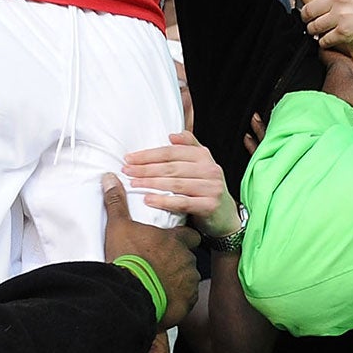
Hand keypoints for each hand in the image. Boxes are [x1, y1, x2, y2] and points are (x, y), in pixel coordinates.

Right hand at [100, 174, 199, 325]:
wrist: (131, 292)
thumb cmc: (127, 258)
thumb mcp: (118, 227)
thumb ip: (117, 202)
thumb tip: (110, 177)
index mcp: (174, 239)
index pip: (189, 235)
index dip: (182, 239)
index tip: (171, 242)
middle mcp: (186, 258)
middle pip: (189, 257)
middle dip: (179, 260)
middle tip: (161, 264)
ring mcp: (188, 280)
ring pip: (189, 278)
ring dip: (179, 280)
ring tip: (161, 283)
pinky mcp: (187, 300)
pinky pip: (187, 298)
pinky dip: (179, 298)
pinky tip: (164, 298)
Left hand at [122, 133, 238, 238]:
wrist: (226, 216)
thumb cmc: (206, 189)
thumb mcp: (201, 165)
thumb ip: (188, 147)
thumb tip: (171, 135)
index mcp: (204, 156)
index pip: (171, 152)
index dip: (149, 154)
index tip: (130, 158)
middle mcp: (210, 169)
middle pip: (171, 167)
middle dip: (146, 168)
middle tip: (127, 171)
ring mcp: (211, 188)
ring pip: (175, 184)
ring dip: (151, 183)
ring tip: (133, 184)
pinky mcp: (210, 206)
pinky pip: (182, 203)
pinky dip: (163, 201)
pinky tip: (148, 199)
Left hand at [287, 0, 352, 52]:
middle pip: (308, 7)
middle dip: (305, 15)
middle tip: (308, 19)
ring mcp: (340, 15)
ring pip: (313, 25)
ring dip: (313, 30)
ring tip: (317, 32)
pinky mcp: (344, 33)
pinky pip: (324, 40)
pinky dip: (324, 43)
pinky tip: (329, 42)